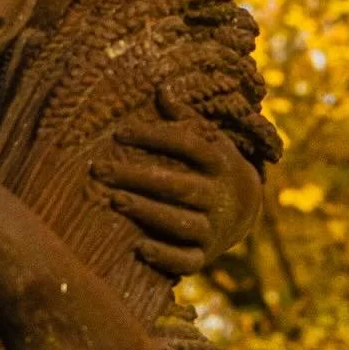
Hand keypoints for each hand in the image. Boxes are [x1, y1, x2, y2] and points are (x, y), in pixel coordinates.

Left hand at [91, 91, 263, 277]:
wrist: (247, 210)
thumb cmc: (214, 165)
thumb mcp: (210, 139)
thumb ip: (185, 118)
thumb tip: (161, 88)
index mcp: (219, 162)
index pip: (187, 145)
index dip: (154, 137)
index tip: (119, 132)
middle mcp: (218, 196)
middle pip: (178, 186)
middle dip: (137, 177)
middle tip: (101, 170)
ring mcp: (212, 228)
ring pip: (180, 222)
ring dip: (146, 212)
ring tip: (114, 200)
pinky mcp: (204, 255)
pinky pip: (186, 260)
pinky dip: (165, 257)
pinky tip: (138, 248)